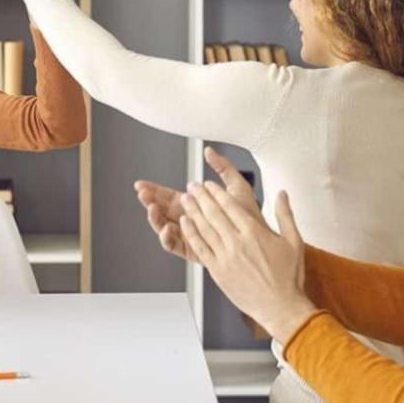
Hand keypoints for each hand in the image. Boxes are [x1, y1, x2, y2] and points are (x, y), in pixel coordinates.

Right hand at [135, 147, 259, 262]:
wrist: (261, 240)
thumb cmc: (252, 216)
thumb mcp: (237, 187)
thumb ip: (223, 168)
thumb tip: (208, 151)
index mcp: (194, 205)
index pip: (168, 196)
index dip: (153, 190)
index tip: (141, 184)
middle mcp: (188, 220)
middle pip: (161, 211)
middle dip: (149, 202)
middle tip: (142, 194)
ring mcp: (189, 236)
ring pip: (163, 228)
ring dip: (155, 219)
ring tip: (152, 208)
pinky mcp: (193, 251)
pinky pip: (174, 246)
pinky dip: (167, 237)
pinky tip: (168, 227)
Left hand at [179, 181, 315, 342]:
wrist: (280, 306)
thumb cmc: (288, 277)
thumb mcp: (294, 242)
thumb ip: (285, 215)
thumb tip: (282, 193)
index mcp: (254, 233)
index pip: (230, 206)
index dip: (217, 193)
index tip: (209, 184)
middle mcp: (237, 242)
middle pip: (213, 213)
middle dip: (201, 197)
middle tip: (192, 185)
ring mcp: (225, 257)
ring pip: (203, 228)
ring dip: (192, 211)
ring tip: (185, 199)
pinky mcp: (217, 270)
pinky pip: (199, 248)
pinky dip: (190, 233)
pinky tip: (184, 223)